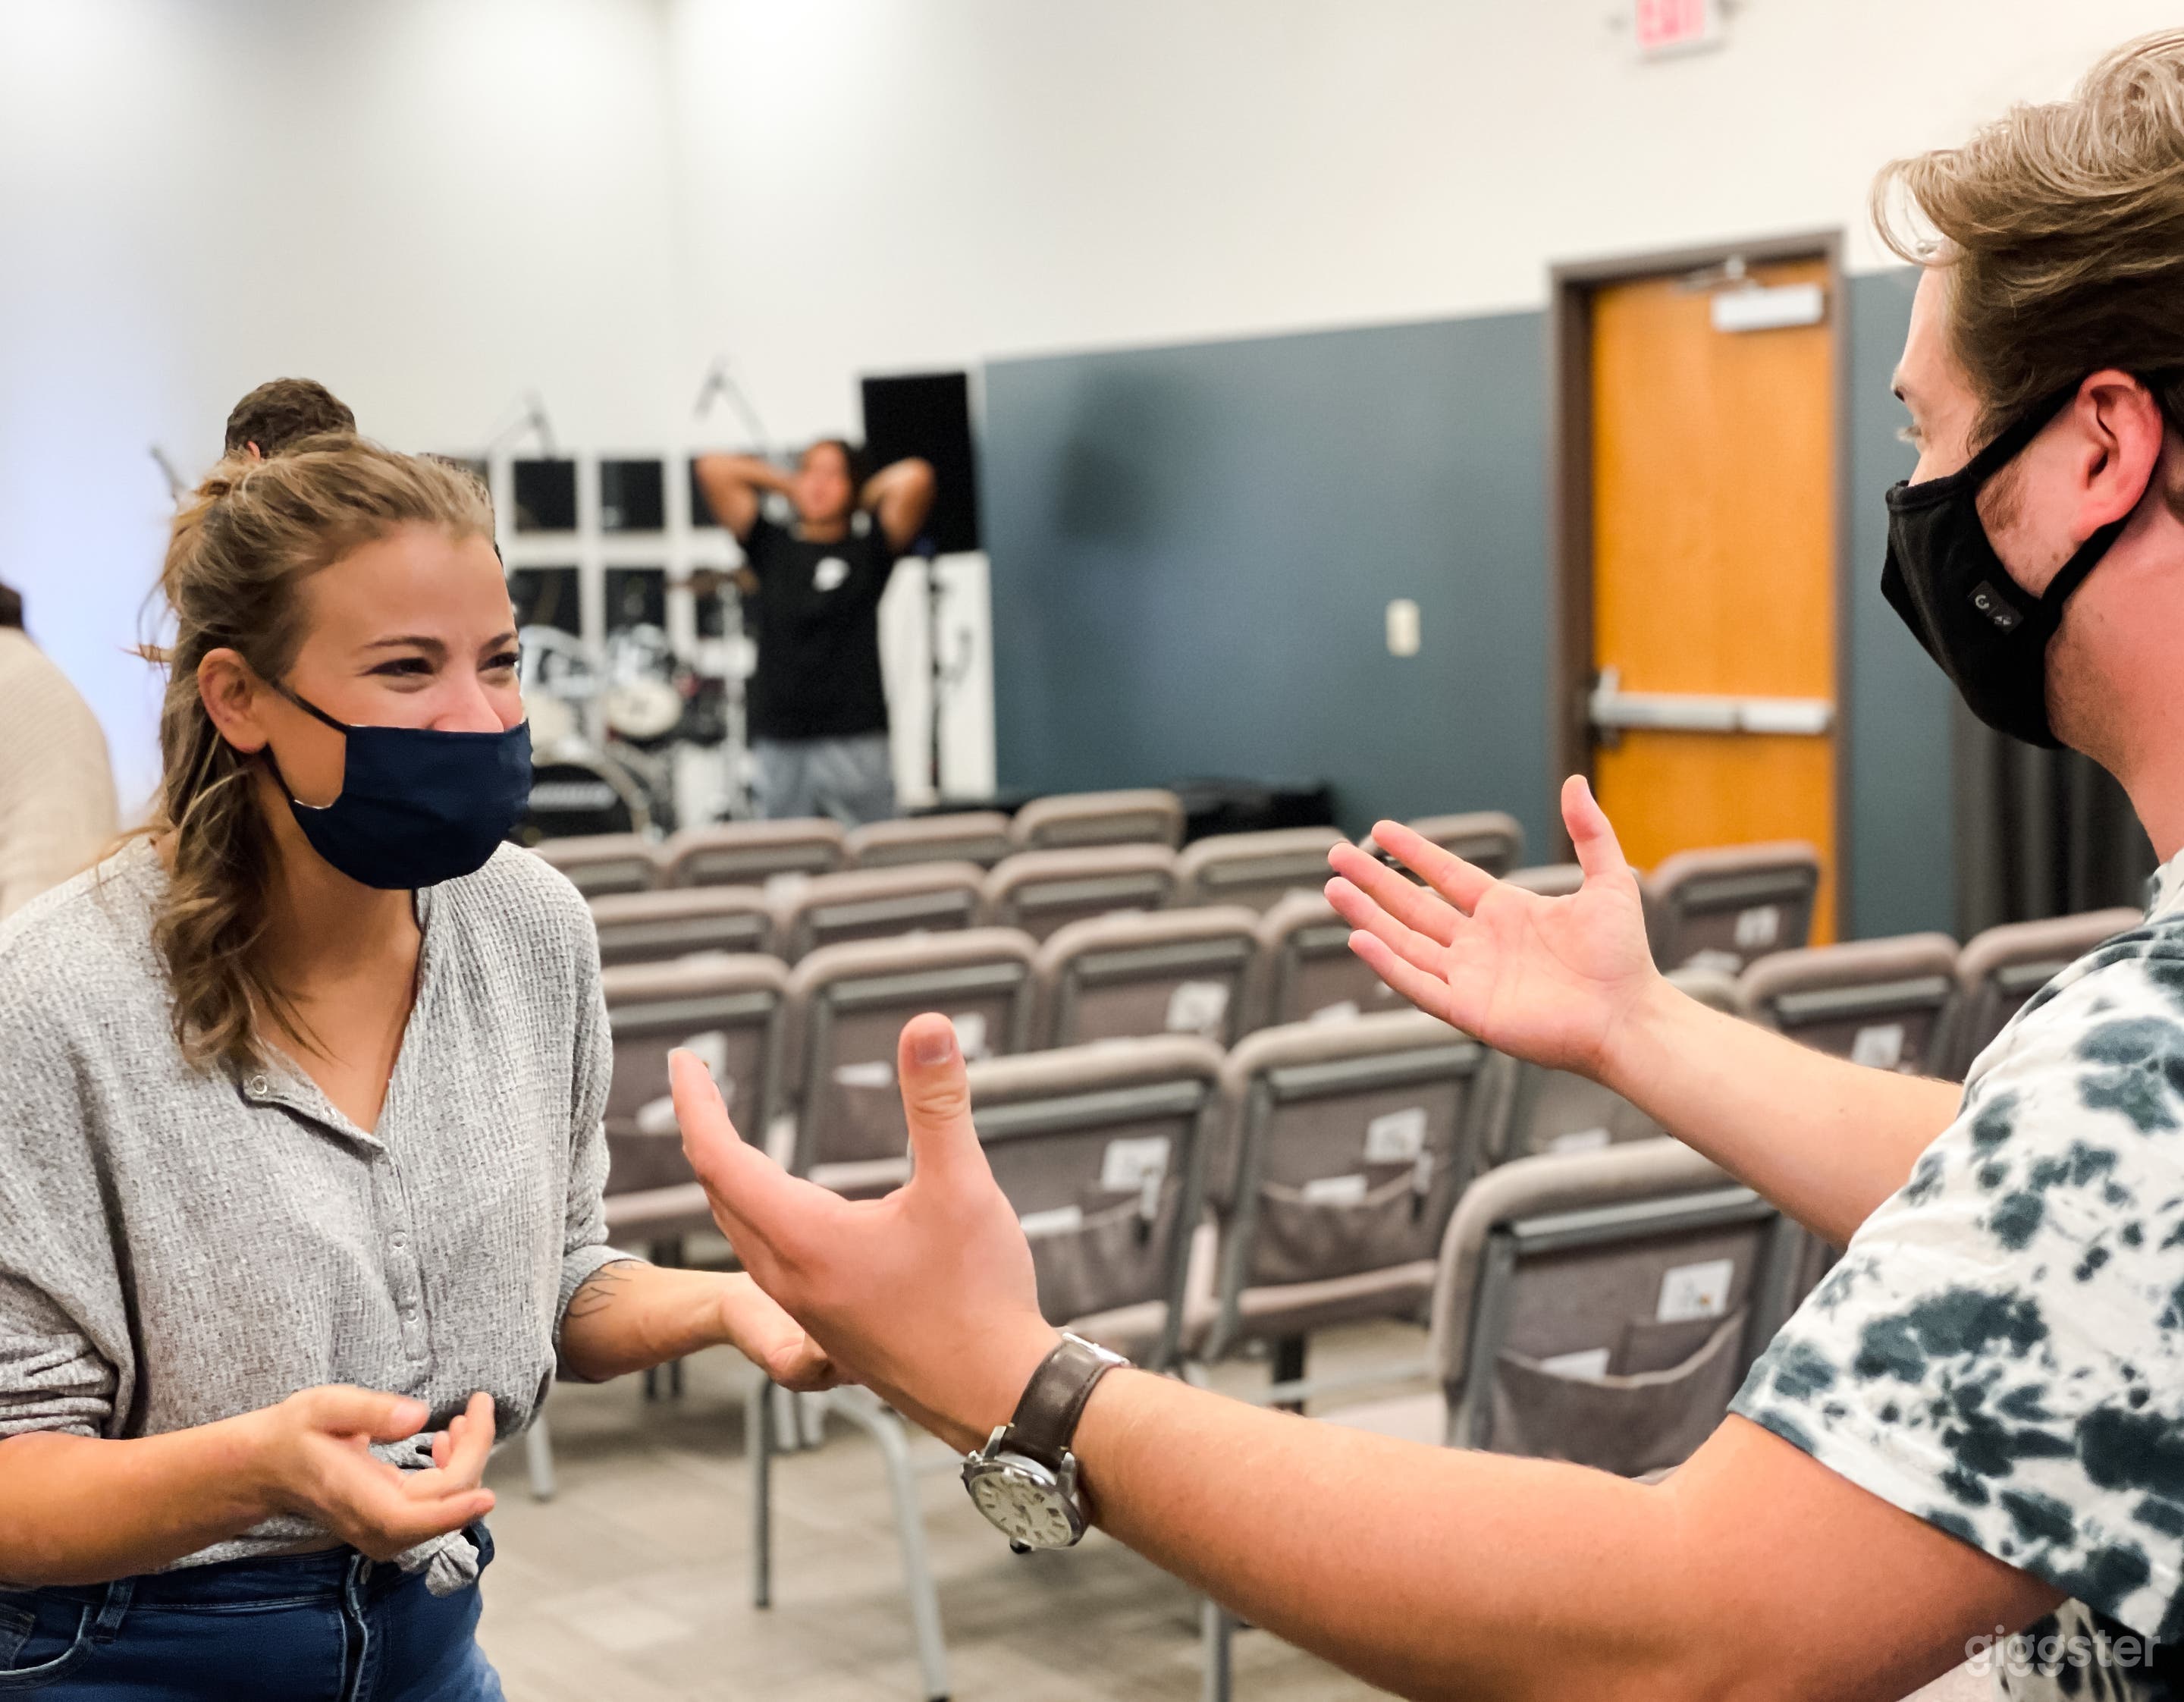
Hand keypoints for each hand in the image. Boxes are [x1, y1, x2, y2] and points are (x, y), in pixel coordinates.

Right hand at [247, 1387, 495, 1561]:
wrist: (265, 1467)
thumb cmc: (293, 1434)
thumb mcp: (324, 1407)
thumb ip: (371, 1411)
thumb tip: (418, 1417)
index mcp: (357, 1499)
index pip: (415, 1519)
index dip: (455, 1511)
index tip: (489, 1496)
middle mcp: (374, 1525)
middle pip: (444, 1504)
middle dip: (474, 1455)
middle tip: (477, 1407)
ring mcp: (383, 1529)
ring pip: (445, 1509)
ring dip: (466, 1464)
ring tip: (463, 1421)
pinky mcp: (390, 1522)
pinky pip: (435, 1507)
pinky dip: (452, 1475)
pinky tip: (445, 1443)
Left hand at [673, 1016, 1058, 1450]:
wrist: (997, 1397)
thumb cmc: (980, 1298)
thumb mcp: (962, 1186)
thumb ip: (938, 1102)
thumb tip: (926, 1024)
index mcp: (804, 1239)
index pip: (721, 1157)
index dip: (698, 1102)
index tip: (686, 1059)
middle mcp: (789, 1277)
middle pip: (721, 1194)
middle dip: (705, 1132)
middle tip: (701, 1085)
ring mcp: (806, 1309)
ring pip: (743, 1232)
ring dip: (728, 1179)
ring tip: (731, 1141)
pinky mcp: (830, 1328)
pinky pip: (768, 1261)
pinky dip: (758, 1217)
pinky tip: (793, 1214)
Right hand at [1324, 775, 1661, 1079]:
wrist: (1628, 1016)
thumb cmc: (1623, 957)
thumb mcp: (1609, 882)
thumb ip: (1590, 833)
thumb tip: (1575, 782)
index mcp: (1505, 911)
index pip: (1446, 875)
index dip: (1413, 852)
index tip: (1380, 830)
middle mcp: (1479, 943)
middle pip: (1412, 906)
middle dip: (1374, 881)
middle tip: (1336, 855)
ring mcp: (1470, 978)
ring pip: (1405, 942)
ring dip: (1368, 916)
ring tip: (1333, 889)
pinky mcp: (1468, 1010)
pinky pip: (1418, 984)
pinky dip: (1388, 963)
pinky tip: (1360, 939)